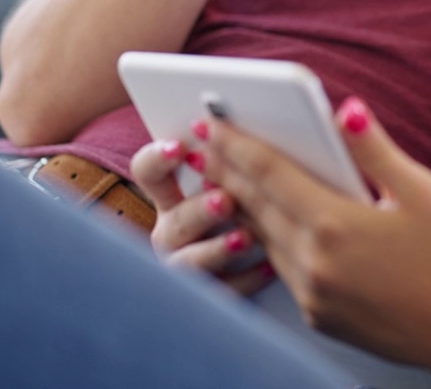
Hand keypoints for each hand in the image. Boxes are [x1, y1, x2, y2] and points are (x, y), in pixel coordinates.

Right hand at [129, 139, 273, 295]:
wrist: (281, 259)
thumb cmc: (256, 203)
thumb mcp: (248, 178)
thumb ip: (244, 160)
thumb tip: (271, 134)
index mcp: (174, 196)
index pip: (148, 171)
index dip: (157, 159)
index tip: (179, 147)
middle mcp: (173, 231)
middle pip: (173, 220)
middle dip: (198, 210)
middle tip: (226, 199)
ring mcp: (187, 266)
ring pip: (188, 262)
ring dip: (215, 249)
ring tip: (244, 239)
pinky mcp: (209, 297)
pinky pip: (221, 293)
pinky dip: (246, 280)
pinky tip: (270, 269)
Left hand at [195, 98, 430, 370]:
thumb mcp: (421, 190)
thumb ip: (374, 149)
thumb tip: (345, 109)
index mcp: (335, 224)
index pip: (268, 173)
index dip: (235, 145)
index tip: (209, 123)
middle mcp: (313, 263)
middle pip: (254, 206)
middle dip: (225, 171)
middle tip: (200, 145)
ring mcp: (311, 295)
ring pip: (262, 239)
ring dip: (240, 206)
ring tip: (224, 179)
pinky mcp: (318, 318)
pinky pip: (281, 270)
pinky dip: (267, 241)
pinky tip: (265, 224)